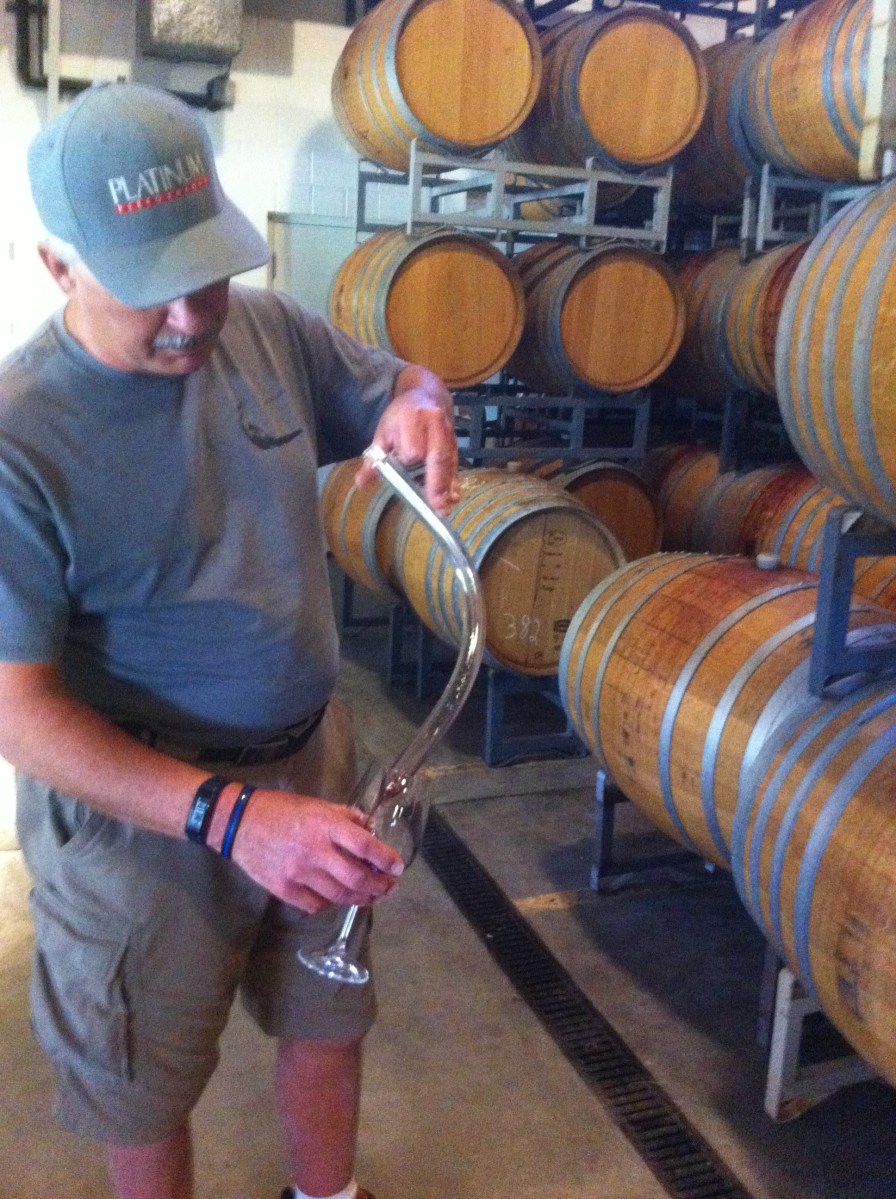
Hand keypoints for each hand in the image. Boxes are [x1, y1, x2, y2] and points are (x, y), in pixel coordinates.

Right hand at [224, 787, 404, 913]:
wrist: (239, 823)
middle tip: (389, 888)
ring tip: (370, 896)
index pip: (364, 846)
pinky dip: (331, 905)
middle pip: (356, 879)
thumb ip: (346, 817)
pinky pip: (316, 905)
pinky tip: (336, 898)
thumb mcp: (317, 804)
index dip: (386, 860)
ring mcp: (298, 874)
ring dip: (360, 899)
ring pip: (339, 897)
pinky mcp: (284, 890)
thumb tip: (371, 830)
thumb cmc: (282, 810)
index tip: (398, 868)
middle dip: (379, 887)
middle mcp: (315, 851)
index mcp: (325, 825)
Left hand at [356, 365, 459, 513]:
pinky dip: (453, 482)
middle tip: (435, 504)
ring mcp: (448, 435)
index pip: (413, 445)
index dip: (409, 457)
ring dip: (447, 487)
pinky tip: (452, 498)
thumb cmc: (401, 416)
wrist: (426, 396)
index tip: (404, 463)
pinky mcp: (455, 444)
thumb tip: (361, 483)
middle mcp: (435, 425)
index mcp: (412, 418)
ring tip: (444, 508)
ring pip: (449, 462)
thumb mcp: (383, 433)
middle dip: (437, 481)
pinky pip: (455, 465)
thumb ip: (373, 459)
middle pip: (437, 456)